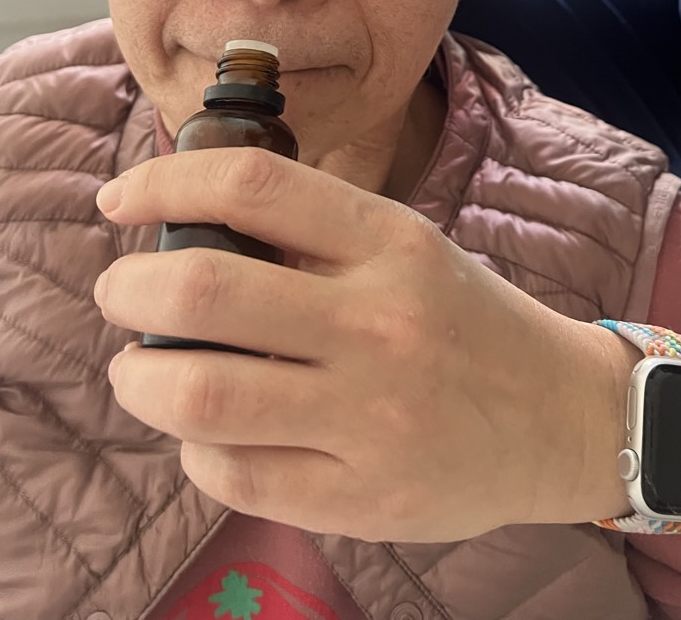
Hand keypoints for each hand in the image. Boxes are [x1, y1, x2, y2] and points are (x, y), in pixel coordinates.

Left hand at [93, 148, 632, 540]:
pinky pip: (234, 473)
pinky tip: (208, 431)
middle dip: (128, 288)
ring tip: (141, 369)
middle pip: (202, 291)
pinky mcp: (362, 497)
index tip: (121, 200)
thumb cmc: (467, 320)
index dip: (165, 183)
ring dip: (140, 378)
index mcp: (390, 242)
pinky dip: (195, 447)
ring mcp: (370, 416)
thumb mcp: (409, 247)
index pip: (253, 185)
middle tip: (121, 292)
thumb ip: (314, 236)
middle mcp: (378, 322)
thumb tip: (188, 226)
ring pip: (200, 395)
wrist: (560, 416)